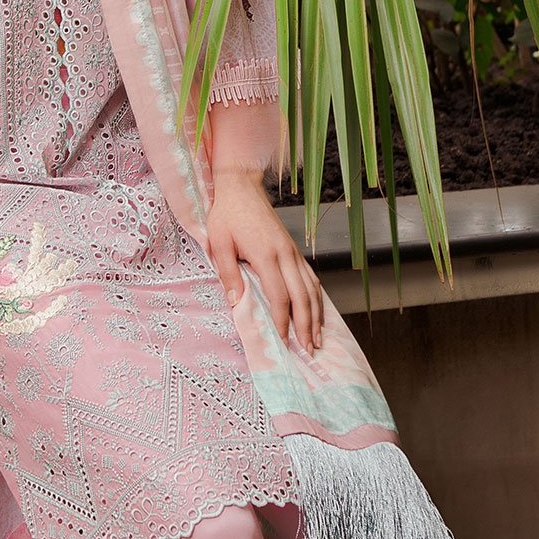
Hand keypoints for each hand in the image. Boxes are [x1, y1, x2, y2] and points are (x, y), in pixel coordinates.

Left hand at [207, 170, 323, 354]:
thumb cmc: (227, 215)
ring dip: (317, 315)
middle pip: (302, 296)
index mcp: (266, 254)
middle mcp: (285, 254)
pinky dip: (317, 297)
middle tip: (310, 350)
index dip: (283, 320)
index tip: (283, 341)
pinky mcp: (294, 249)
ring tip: (319, 338)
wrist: (241, 188)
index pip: (280, 296)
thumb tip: (237, 303)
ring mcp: (293, 251)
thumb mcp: (219, 243)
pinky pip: (311, 276)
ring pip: (312, 287)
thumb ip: (229, 273)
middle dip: (307, 325)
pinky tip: (318, 311)